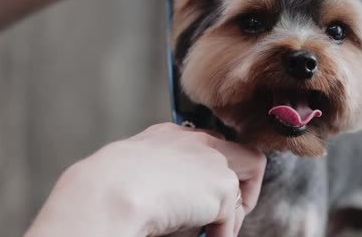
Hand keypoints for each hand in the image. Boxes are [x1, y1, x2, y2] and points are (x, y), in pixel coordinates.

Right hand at [25, 123, 265, 236]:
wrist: (111, 191)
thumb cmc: (110, 187)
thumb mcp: (137, 173)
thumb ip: (163, 176)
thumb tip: (177, 203)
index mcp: (170, 136)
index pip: (205, 145)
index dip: (210, 171)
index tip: (201, 194)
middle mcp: (196, 140)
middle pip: (237, 151)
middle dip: (237, 181)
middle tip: (223, 211)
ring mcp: (213, 160)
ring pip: (251, 170)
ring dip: (237, 205)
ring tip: (215, 228)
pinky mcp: (222, 186)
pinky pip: (234, 216)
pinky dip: (224, 232)